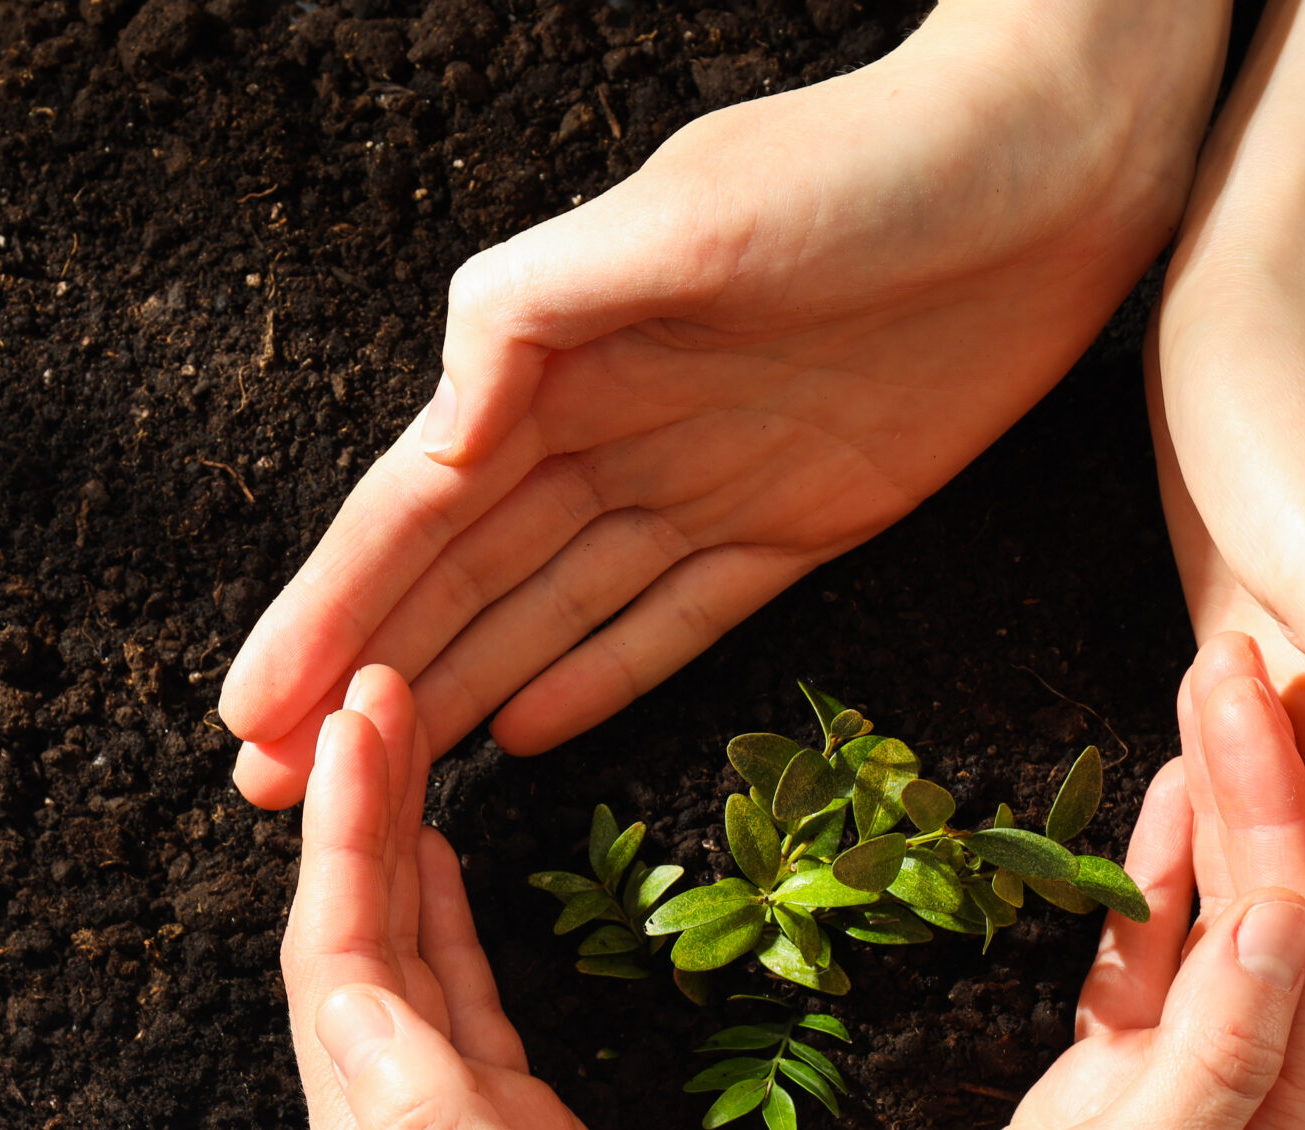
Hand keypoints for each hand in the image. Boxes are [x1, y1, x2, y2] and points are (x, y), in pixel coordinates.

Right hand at [221, 0, 1230, 806]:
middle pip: (457, 582)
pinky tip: (524, 736)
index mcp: (556, 361)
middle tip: (262, 792)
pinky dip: (598, 678)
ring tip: (374, 785)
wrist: (1059, 160)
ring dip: (452, 695)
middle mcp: (605, 431)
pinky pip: (674, 622)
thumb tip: (435, 421)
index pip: (413, 512)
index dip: (327, 616)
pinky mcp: (795, 523)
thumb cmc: (869, 163)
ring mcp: (695, 483)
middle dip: (361, 682)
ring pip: (547, 615)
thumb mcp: (690, 216)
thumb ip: (542, 309)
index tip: (246, 714)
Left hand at [281, 664, 838, 1129]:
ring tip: (397, 740)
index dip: (342, 840)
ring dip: (391, 857)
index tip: (362, 722)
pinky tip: (446, 866)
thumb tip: (351, 989)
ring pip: (397, 975)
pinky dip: (445, 927)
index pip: (335, 972)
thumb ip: (440, 1121)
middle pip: (348, 957)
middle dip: (353, 820)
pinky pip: (453, 1015)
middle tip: (374, 691)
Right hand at [830, 634, 1304, 1129]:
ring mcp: (1205, 1109)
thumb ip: (1212, 1061)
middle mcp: (1282, 1127)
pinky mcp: (1127, 1100)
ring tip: (1207, 691)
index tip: (1243, 697)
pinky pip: (1163, 973)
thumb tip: (1288, 910)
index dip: (1281, 813)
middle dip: (1266, 789)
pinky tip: (1163, 805)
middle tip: (1228, 657)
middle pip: (1293, 924)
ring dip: (1223, 818)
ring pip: (1234, 933)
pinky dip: (1162, 888)